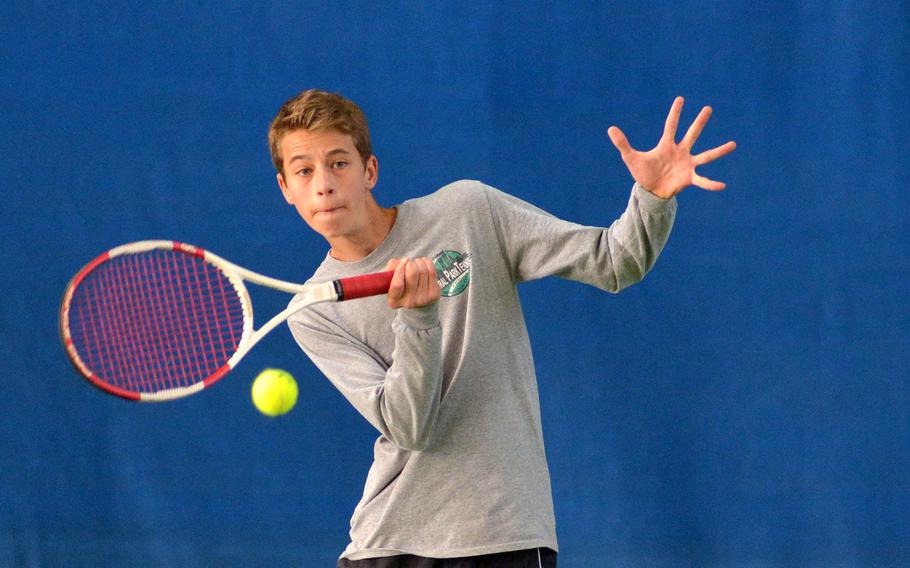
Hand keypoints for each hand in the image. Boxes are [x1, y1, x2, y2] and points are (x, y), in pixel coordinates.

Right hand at [385, 257, 440, 308]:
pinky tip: (424, 263)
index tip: (403, 261)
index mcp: (394, 301)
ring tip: (416, 263)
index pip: (397, 285)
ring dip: (419, 262)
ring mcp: (422, 300)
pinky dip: (427, 263)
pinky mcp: (433, 295)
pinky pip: (432, 272)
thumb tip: (403, 262)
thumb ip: (391, 269)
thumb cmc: (403, 286)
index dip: (400, 270)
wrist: (419, 300)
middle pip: (412, 275)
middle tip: (409, 263)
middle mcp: (408, 303)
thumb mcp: (391, 279)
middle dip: (411, 264)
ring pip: (422, 271)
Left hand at [607, 97, 736, 198]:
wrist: (650, 191)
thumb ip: (622, 144)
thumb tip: (610, 128)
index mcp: (666, 145)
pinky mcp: (689, 178)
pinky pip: (703, 180)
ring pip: (706, 156)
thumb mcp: (631, 158)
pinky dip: (711, 183)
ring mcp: (687, 164)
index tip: (681, 99)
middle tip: (708, 108)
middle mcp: (680, 152)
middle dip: (699, 122)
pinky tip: (722, 185)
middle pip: (692, 134)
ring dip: (719, 151)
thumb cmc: (643, 173)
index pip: (671, 126)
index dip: (675, 113)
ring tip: (733, 144)